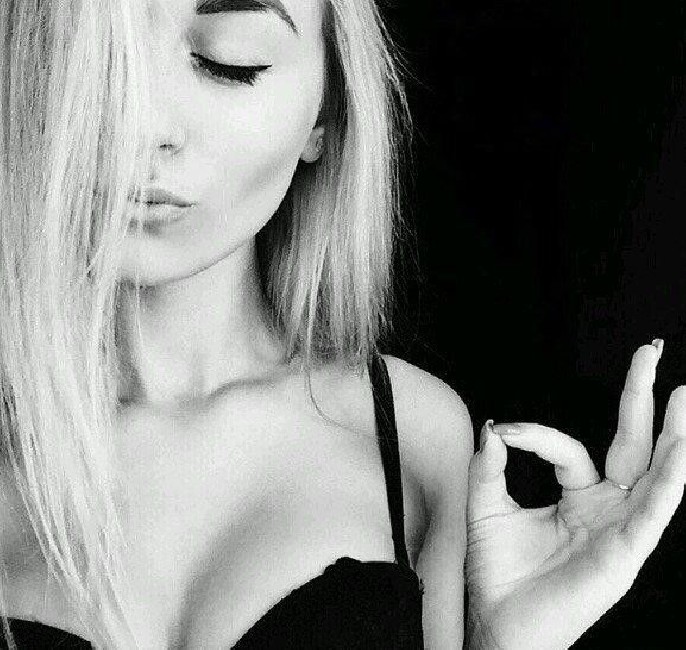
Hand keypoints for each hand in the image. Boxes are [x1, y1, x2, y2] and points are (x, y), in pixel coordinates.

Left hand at [465, 340, 685, 649]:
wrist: (499, 623)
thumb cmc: (496, 572)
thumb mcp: (486, 506)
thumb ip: (489, 466)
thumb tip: (494, 426)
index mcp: (578, 496)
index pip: (569, 448)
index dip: (536, 434)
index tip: (505, 433)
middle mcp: (606, 508)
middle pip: (632, 444)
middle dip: (642, 398)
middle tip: (650, 351)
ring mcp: (620, 528)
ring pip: (655, 473)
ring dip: (673, 433)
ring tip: (684, 394)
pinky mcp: (626, 552)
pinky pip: (654, 510)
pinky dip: (671, 478)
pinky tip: (681, 446)